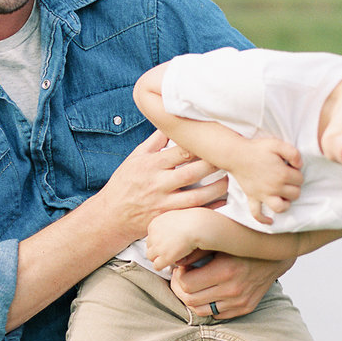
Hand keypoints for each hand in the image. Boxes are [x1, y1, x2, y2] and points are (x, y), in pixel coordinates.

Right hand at [94, 131, 227, 248]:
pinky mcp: (167, 219)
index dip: (200, 145)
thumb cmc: (125, 184)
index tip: (215, 140)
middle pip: (193, 172)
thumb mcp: (135, 158)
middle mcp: (158, 183)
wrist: (111, 216)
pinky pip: (194, 214)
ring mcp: (164, 203)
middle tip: (230, 157)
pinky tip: (223, 200)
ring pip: (197, 196)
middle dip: (214, 164)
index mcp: (151, 165)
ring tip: (229, 178)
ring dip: (217, 187)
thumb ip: (155, 142)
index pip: (181, 151)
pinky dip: (211, 208)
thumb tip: (169, 121)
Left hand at [145, 211, 207, 271]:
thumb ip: (169, 225)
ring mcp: (158, 247)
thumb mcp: (176, 218)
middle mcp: (153, 235)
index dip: (160, 241)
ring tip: (170, 258)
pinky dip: (163, 266)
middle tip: (170, 251)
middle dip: (158, 249)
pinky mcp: (164, 257)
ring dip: (159, 258)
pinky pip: (157, 266)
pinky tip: (171, 262)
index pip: (151, 236)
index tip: (168, 243)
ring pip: (150, 257)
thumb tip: (165, 234)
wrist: (197, 226)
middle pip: (149, 246)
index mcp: (155, 224)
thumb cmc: (192, 221)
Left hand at [170, 251, 292, 319]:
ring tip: (191, 287)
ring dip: (191, 300)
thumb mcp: (221, 242)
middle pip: (190, 300)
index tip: (180, 269)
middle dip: (180, 289)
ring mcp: (240, 302)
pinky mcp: (245, 308)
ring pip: (201, 311)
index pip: (186, 284)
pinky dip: (207, 306)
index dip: (177, 277)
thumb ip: (197, 251)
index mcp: (225, 270)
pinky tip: (207, 293)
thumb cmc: (244, 245)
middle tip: (181, 278)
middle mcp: (233, 289)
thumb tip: (175, 261)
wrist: (275, 255)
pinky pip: (216, 315)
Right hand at [231, 137, 303, 223]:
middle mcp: (274, 187)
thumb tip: (300, 165)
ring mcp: (263, 195)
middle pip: (295, 194)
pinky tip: (270, 220)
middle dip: (294, 186)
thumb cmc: (256, 148)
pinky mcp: (252, 198)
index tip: (290, 167)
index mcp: (282, 174)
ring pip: (281, 207)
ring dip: (285, 203)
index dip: (297, 172)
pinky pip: (257, 213)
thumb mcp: (277, 144)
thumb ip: (293, 153)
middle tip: (287, 178)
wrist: (235, 154)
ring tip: (284, 195)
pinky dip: (264, 219)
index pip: (300, 179)